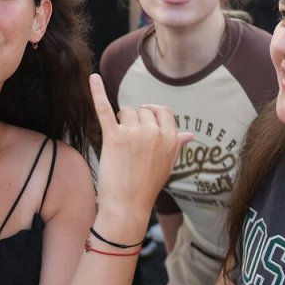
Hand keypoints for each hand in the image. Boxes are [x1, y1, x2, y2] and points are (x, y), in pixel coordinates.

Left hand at [89, 74, 191, 240]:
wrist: (127, 206)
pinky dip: (96, 92)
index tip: (145, 121)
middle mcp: (155, 133)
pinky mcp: (114, 137)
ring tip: (120, 147)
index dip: (153, 115)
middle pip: (142, 110)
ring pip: (126, 111)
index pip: (162, 111)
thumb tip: (191, 135)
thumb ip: (177, 145)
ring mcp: (134, 134)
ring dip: (121, 122)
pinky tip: (92, 78)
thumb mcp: (168, 165)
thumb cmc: (147, 186)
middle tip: (130, 146)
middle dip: (135, 122)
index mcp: (171, 138)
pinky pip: (104, 109)